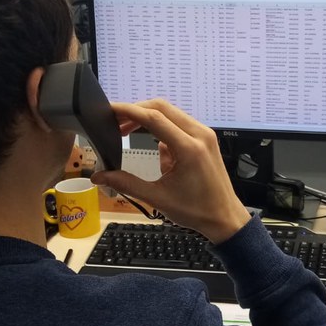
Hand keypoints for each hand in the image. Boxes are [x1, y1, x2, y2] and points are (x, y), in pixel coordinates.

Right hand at [91, 99, 250, 242]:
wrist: (225, 217)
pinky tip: (148, 141)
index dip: (129, 111)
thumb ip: (126, 183)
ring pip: (170, 112)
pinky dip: (161, 126)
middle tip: (114, 121)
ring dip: (147, 117)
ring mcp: (204, 135)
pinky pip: (179, 122)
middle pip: (161, 107)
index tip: (110, 110)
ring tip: (125, 130)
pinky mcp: (205, 138)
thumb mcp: (157, 198)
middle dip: (135, 111)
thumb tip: (100, 176)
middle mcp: (200, 135)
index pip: (154, 118)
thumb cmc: (197, 210)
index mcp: (189, 149)